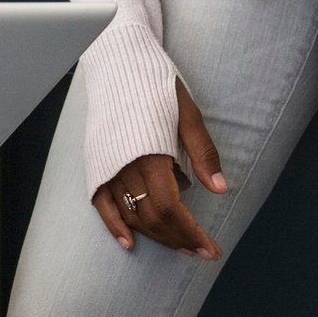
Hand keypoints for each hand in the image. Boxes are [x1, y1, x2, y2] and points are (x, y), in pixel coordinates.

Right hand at [93, 80, 227, 257]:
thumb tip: (221, 189)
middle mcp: (126, 166)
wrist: (118, 65)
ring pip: (131, 214)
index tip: (210, 249)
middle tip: (201, 252)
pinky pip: (102, 203)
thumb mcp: (188, 113)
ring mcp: (108, 167)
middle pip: (152, 216)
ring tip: (179, 247)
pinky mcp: (96, 165)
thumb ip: (202, 152)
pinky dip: (114, 225)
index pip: (171, 207)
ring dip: (156, 236)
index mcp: (151, 154)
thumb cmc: (157, 86)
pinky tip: (129, 243)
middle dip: (179, 239)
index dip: (191, 232)